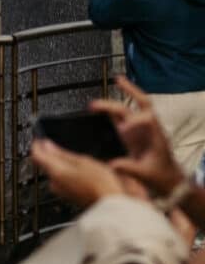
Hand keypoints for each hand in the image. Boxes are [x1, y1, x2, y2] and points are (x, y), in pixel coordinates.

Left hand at [30, 139, 125, 206]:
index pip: (36, 156)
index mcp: (55, 173)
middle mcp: (54, 184)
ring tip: (76, 159)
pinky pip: (63, 181)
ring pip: (55, 173)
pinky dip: (68, 174)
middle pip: (45, 165)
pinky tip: (81, 172)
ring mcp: (61, 192)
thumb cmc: (101, 185)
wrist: (112, 207)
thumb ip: (62, 153)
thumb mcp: (83, 161)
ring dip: (61, 165)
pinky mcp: (69, 197)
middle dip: (50, 155)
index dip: (37, 145)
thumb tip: (46, 145)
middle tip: (59, 146)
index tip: (39, 139)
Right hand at [89, 76, 184, 195]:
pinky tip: (99, 109)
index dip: (136, 119)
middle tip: (118, 81)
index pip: (149, 119)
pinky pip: (120, 120)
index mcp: (156, 136)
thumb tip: (112, 164)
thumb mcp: (146, 175)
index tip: (124, 128)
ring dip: (113, 104)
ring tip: (94, 103)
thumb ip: (130, 168)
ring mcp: (139, 132)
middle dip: (131, 91)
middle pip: (141, 104)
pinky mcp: (131, 136)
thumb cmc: (162, 178)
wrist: (169, 183)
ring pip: (127, 111)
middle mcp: (148, 130)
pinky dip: (111, 112)